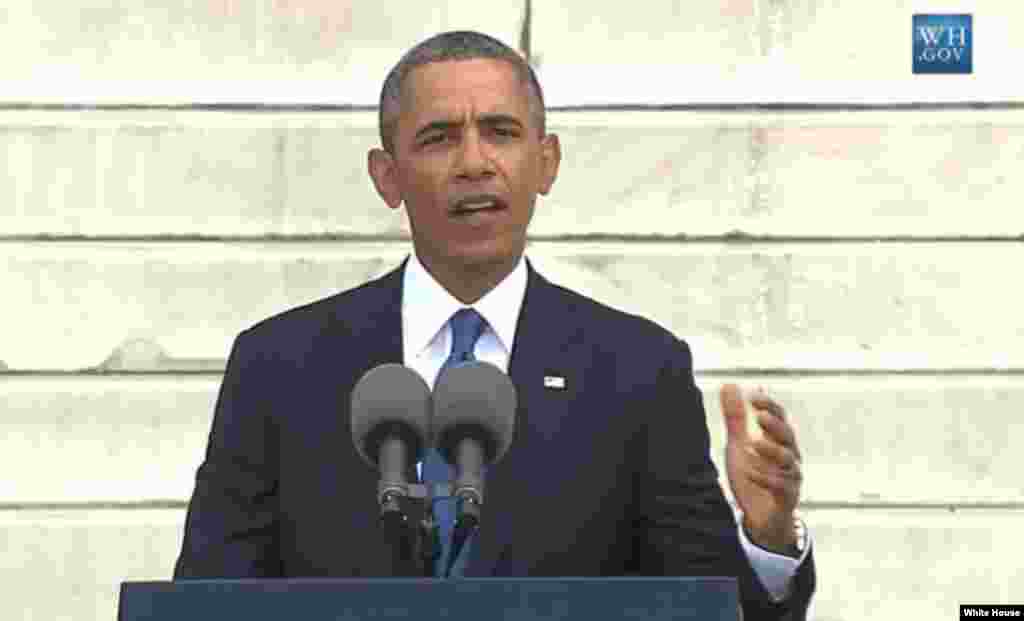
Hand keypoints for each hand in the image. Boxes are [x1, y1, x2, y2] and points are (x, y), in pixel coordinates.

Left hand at [720, 384, 802, 553]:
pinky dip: (765, 479)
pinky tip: (749, 473)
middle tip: (760, 416)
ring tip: (753, 444)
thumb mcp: (739, 444)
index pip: (779, 418)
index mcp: (777, 441)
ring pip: (789, 460)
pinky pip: (782, 487)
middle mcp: (788, 456)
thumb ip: (736, 417)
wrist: (760, 516)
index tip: (754, 396)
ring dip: (771, 450)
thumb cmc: (753, 474)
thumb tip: (730, 384)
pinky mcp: (786, 497)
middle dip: (775, 425)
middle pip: (788, 436)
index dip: (769, 406)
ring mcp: (790, 476)